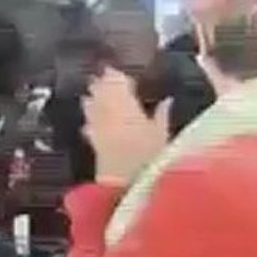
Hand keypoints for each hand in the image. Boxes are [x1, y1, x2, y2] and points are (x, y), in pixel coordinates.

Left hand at [83, 68, 170, 186]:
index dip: (117, 77)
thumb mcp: (164, 135)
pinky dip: (89, 121)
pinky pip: (89, 127)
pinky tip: (88, 123)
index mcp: (127, 106)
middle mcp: (108, 114)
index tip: (117, 70)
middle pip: (102, 94)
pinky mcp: (93, 145)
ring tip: (91, 92)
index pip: (118, 85)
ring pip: (92, 108)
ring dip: (92, 99)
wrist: (126, 186)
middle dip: (101, 84)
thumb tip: (168, 99)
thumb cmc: (151, 158)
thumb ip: (163, 115)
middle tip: (101, 76)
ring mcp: (98, 129)